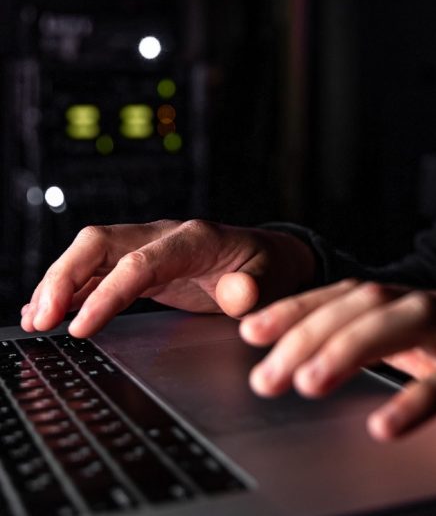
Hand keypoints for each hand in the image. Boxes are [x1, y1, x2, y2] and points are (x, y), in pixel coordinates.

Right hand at [20, 220, 316, 337]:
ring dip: (59, 284)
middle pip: (100, 243)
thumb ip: (255, 289)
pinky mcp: (140, 264)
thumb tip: (239, 295)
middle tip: (42, 319)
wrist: (271, 256)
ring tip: (35, 321)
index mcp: (194, 239)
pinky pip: (96, 271)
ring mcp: (148, 247)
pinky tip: (49, 313)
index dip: (107, 293)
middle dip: (65, 277)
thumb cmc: (270, 267)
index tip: (80, 326)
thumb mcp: (273, 279)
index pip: (140, 262)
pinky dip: (70, 291)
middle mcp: (163, 236)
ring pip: (90, 254)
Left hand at [240, 280, 435, 494]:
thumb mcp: (432, 368)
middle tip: (265, 375)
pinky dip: (420, 400)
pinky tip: (384, 426)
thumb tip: (304, 366)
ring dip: (354, 347)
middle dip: (312, 332)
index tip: (251, 332)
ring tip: (308, 383)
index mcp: (428, 307)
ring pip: (414, 321)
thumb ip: (384, 359)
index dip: (301, 308)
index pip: (355, 293)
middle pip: (374, 300)